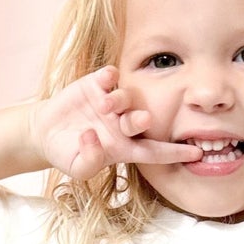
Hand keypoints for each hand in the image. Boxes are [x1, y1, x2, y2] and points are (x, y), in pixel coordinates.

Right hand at [27, 66, 204, 182]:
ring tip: (105, 104)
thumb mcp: (77, 167)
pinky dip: (109, 76)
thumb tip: (94, 137)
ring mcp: (110, 103)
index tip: (197, 153)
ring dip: (119, 100)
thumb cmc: (68, 153)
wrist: (46, 132)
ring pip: (124, 98)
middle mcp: (122, 125)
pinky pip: (108, 77)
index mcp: (124, 148)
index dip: (174, 153)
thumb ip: (89, 160)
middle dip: (141, 120)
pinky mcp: (96, 85)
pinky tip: (106, 78)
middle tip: (143, 118)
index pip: (154, 152)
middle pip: (139, 122)